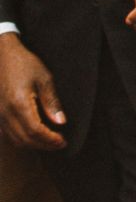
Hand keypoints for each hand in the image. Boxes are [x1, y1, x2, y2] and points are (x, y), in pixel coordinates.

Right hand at [0, 34, 65, 149]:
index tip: (63, 141)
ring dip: (32, 145)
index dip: (50, 139)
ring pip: (14, 140)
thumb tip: (61, 122)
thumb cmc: (25, 64)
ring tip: (49, 142)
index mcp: (19, 104)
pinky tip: (33, 136)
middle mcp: (5, 113)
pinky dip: (21, 140)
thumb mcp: (44, 78)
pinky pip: (6, 134)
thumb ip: (52, 102)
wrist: (2, 56)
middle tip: (59, 144)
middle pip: (24, 139)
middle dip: (43, 145)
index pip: (35, 131)